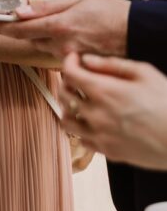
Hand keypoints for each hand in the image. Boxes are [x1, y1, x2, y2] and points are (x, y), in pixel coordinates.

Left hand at [0, 0, 129, 56]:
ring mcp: (68, 56)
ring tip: (52, 24)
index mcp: (58, 26)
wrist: (134, 30)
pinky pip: (56, 53)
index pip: (19, 30)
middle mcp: (60, 44)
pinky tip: (66, 34)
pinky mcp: (75, 63)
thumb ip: (45, 7)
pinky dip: (55, 44)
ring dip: (39, 36)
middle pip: (28, 39)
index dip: (1, 27)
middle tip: (14, 19)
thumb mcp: (75, 0)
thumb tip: (18, 10)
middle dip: (20, 30)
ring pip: (42, 46)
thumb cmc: (107, 11)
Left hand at [61, 52, 166, 169]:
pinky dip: (82, 129)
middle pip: (64, 95)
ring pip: (67, 121)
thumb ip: (112, 65)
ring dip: (69, 108)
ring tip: (81, 101)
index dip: (68, 61)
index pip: (70, 73)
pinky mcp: (108, 152)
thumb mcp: (145, 74)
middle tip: (77, 77)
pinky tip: (94, 122)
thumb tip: (88, 60)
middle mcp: (96, 114)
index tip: (75, 58)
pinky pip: (82, 140)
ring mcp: (100, 136)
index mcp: (104, 92)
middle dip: (67, 81)